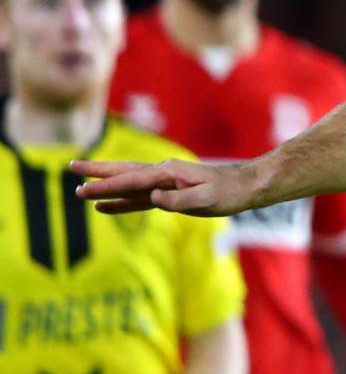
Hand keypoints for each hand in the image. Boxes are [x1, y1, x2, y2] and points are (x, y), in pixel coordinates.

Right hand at [72, 156, 264, 216]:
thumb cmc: (230, 193)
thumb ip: (178, 200)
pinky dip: (120, 201)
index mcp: (169, 173)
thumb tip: (152, 199)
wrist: (248, 186)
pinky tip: (104, 207)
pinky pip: (138, 197)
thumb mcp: (207, 199)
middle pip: (123, 171)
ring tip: (79, 187)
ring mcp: (165, 183)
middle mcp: (163, 174)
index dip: (106, 185)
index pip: (131, 180)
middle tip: (70, 166)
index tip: (82, 189)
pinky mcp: (168, 193)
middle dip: (97, 171)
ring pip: (127, 182)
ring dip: (104, 184)